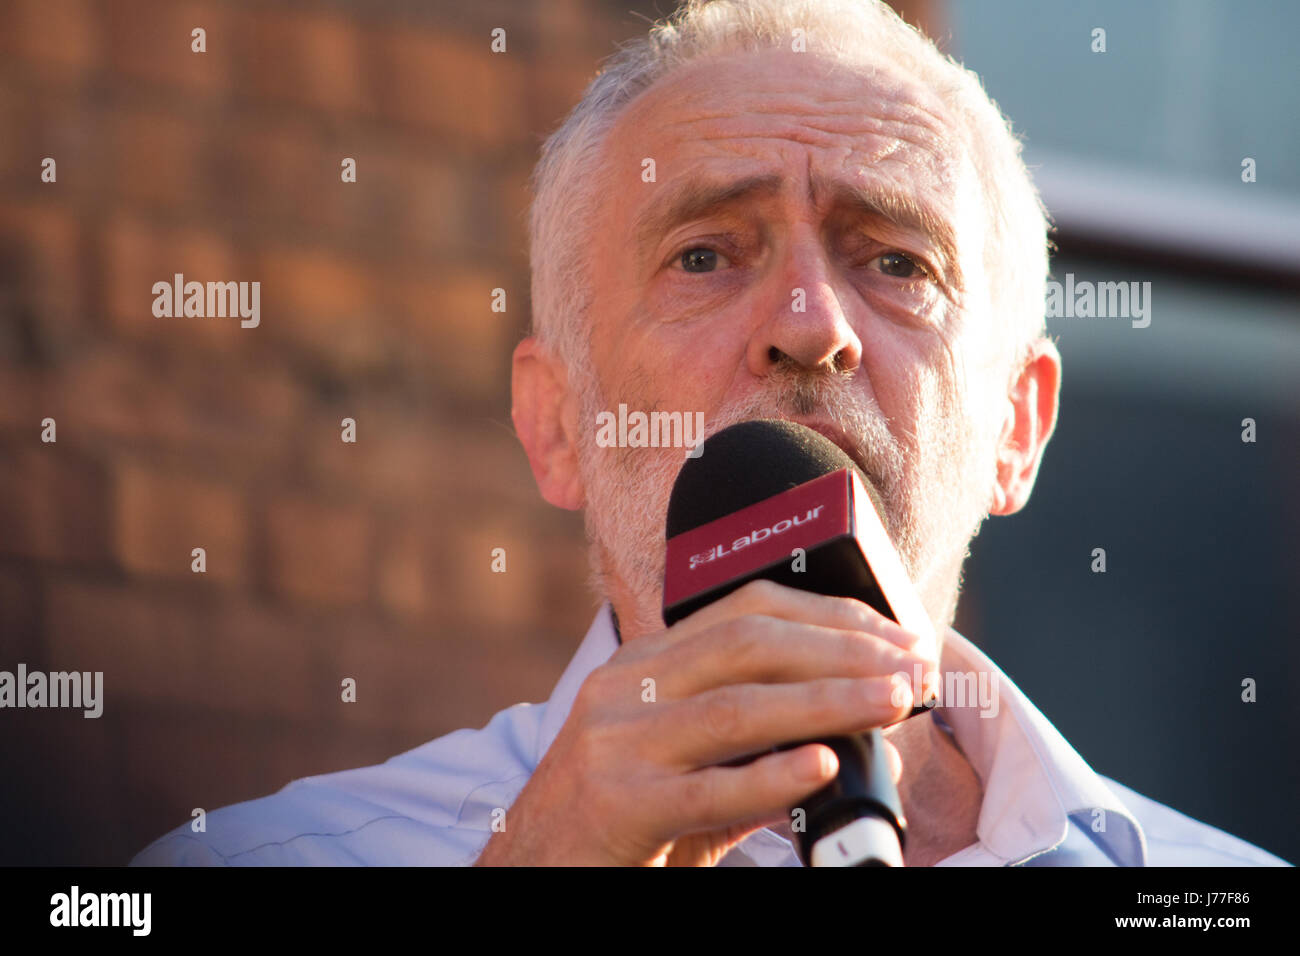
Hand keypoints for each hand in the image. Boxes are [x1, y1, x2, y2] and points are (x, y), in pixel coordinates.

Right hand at [473, 579, 936, 865]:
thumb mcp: (680, 756)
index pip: (745, 611)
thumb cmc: (620, 813)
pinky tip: (823, 765)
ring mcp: (617, 744)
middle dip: (841, 651)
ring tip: (890, 703)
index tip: (895, 635)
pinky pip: (708, 789)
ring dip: (827, 701)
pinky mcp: (619, 806)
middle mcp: (626, 689)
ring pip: (736, 708)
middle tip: (911, 669)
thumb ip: (752, 738)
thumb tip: (852, 728)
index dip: (829, 616)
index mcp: (644, 663)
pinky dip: (771, 776)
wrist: (533, 868)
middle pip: (748, 645)